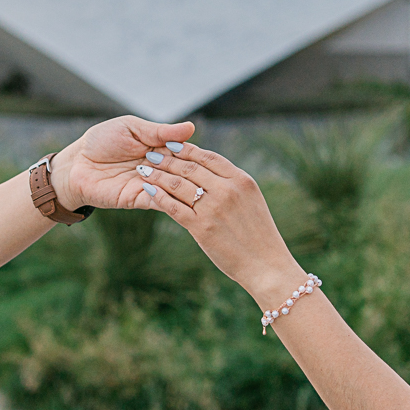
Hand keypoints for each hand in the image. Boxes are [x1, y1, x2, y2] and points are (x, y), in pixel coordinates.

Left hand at [49, 116, 194, 212]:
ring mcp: (150, 184)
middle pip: (182, 171)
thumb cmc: (101, 140)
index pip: (185, 152)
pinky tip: (165, 188)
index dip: (190, 151)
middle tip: (181, 162)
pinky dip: (165, 196)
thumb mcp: (131, 128)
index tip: (194, 148)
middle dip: (183, 167)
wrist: (76, 163)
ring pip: (174, 187)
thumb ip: (159, 131)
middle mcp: (159, 168)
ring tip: (171, 172)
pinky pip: (159, 201)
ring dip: (175, 181)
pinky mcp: (139, 200)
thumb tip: (190, 127)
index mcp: (160, 147)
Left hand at [131, 141, 301, 304]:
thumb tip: (209, 168)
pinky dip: (159, 196)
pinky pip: (174, 207)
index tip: (171, 144)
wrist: (266, 265)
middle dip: (167, 158)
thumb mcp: (251, 199)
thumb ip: (231, 182)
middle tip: (150, 153)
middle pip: (190, 167)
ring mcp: (214, 208)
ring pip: (178, 184)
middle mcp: (227, 190)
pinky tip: (148, 190)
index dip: (187, 148)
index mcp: (240, 179)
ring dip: (158, 174)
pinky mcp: (202, 228)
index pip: (208, 157)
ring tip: (143, 169)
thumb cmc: (259, 233)